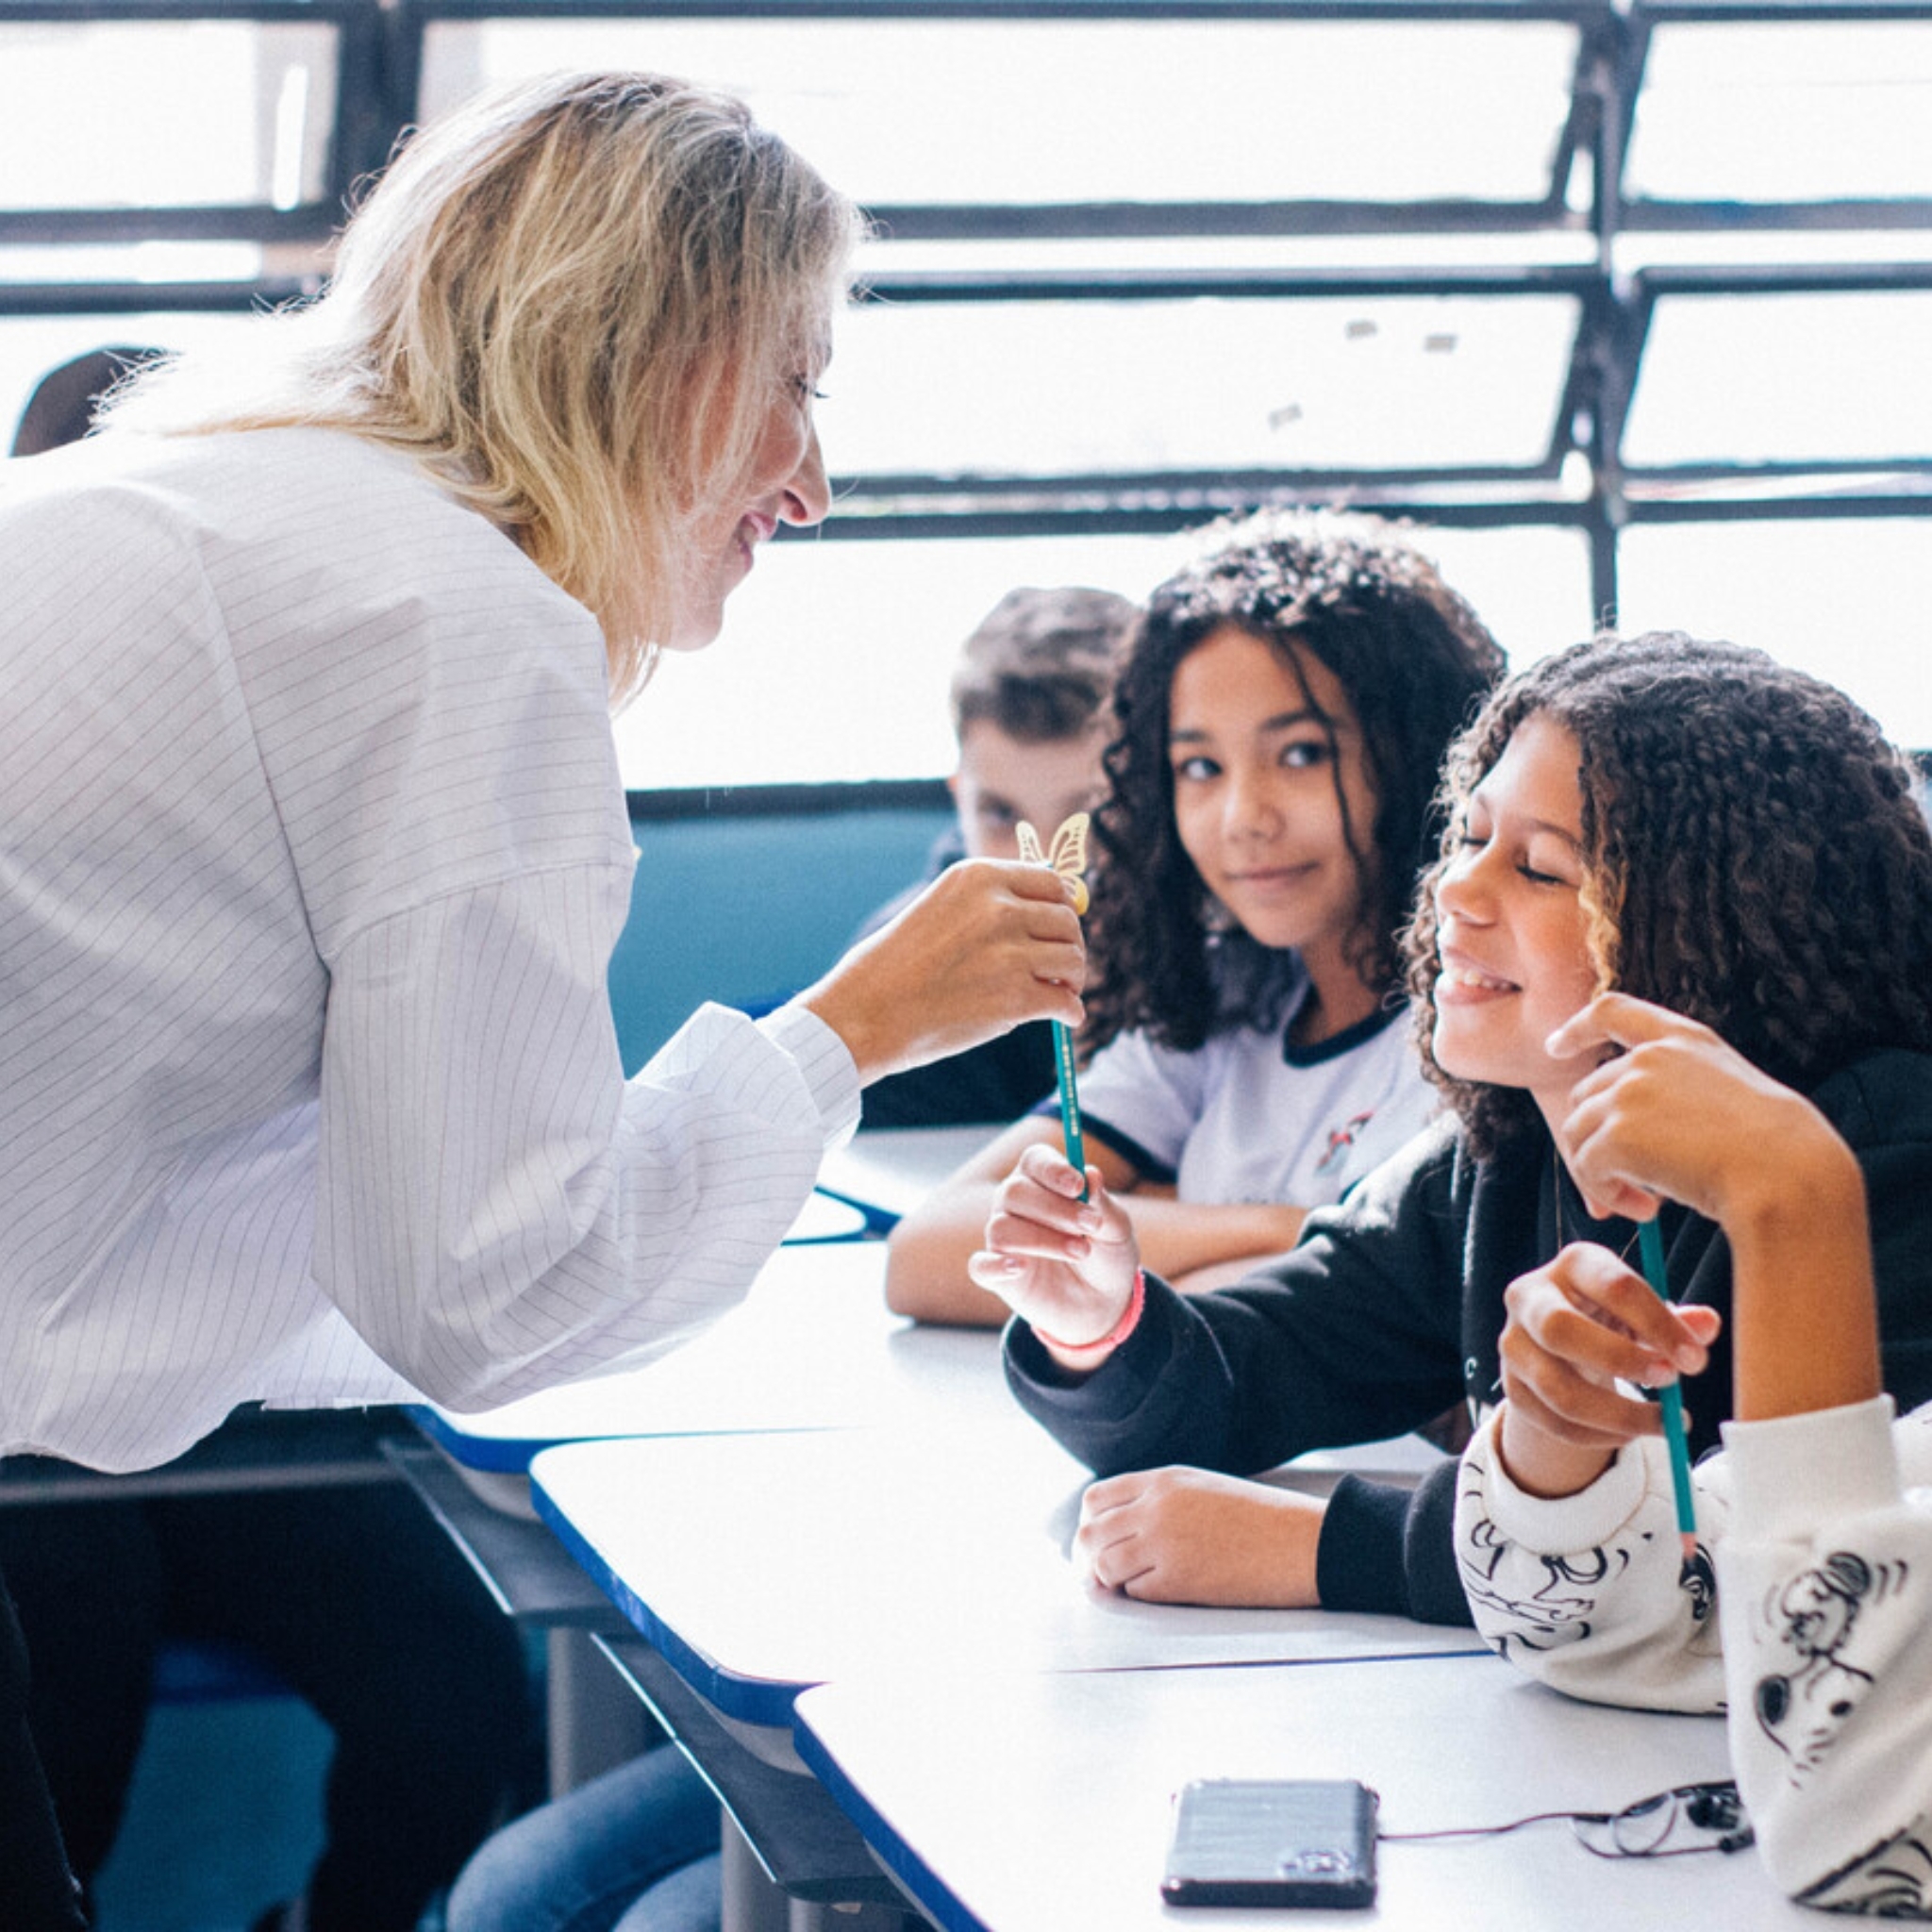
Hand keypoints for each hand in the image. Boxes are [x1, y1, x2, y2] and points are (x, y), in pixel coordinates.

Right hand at [800, 860, 1084, 1084]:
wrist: (866, 1011)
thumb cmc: (896, 965)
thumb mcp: (941, 908)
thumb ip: (993, 905)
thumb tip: (1061, 909)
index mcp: (978, 876)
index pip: (1051, 881)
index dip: (1062, 907)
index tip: (1058, 928)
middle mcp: (998, 907)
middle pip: (1068, 920)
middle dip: (1069, 944)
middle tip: (1060, 967)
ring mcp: (1009, 953)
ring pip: (1074, 959)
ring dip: (1073, 978)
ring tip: (1061, 991)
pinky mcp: (1016, 998)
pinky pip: (1066, 1001)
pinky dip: (1071, 1012)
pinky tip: (1065, 1018)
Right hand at [965, 1142, 1140, 1364]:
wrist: (1101, 1303)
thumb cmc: (1106, 1255)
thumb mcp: (1116, 1230)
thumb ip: (1103, 1204)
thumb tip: (1091, 1174)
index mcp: (1044, 1183)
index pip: (1034, 1160)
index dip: (1052, 1169)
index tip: (1077, 1186)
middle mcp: (1016, 1205)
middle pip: (1014, 1191)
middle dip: (1055, 1208)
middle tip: (1090, 1225)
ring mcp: (1004, 1240)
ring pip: (1002, 1227)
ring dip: (1043, 1239)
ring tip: (1081, 1251)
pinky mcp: (997, 1275)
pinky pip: (981, 1266)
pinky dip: (996, 1265)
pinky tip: (1020, 1268)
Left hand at [1073, 1467, 1324, 1605]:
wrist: (1302, 1543)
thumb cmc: (1259, 1519)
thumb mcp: (1202, 1489)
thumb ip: (1159, 1499)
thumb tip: (1118, 1527)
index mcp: (1163, 1481)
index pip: (1095, 1499)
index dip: (1090, 1524)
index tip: (1098, 1542)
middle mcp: (1155, 1508)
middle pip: (1089, 1534)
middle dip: (1087, 1558)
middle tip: (1100, 1576)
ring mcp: (1164, 1544)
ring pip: (1104, 1566)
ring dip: (1110, 1580)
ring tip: (1129, 1587)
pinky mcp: (1178, 1581)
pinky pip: (1134, 1593)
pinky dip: (1139, 1596)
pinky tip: (1161, 1592)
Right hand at [1495, 1242, 1721, 1499]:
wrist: (1560, 1344)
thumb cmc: (1613, 1318)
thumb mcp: (1643, 1311)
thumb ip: (1676, 1319)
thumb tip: (1707, 1325)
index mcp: (1573, 1265)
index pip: (1613, 1286)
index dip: (1658, 1324)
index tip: (1696, 1360)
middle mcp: (1530, 1298)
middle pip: (1560, 1329)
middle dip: (1621, 1361)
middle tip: (1671, 1382)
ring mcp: (1512, 1345)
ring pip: (1558, 1389)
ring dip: (1620, 1415)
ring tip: (1665, 1422)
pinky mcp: (1512, 1387)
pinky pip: (1555, 1423)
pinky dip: (1601, 1437)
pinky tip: (1634, 1433)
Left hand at [1549, 992, 1842, 1225]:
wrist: (1787, 1174)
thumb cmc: (1773, 1150)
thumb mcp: (1728, 1095)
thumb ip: (1676, 1091)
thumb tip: (1618, 1131)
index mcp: (1684, 1039)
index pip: (1612, 1010)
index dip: (1578, 1029)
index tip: (1556, 1046)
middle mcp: (1649, 1058)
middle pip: (1586, 1094)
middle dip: (1599, 1139)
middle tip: (1633, 1185)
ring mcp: (1629, 1093)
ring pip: (1578, 1133)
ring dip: (1602, 1172)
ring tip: (1644, 1205)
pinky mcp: (1617, 1134)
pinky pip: (1586, 1168)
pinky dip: (1606, 1193)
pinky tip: (1644, 1211)